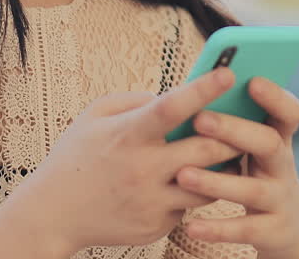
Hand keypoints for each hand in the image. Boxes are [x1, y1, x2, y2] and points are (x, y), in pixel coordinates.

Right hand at [5, 68, 245, 253]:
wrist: (52, 214)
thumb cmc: (76, 156)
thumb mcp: (95, 116)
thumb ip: (136, 101)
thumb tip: (177, 95)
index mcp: (128, 135)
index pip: (172, 107)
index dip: (202, 89)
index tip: (228, 73)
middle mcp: (142, 169)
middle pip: (206, 150)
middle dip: (231, 136)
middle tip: (246, 123)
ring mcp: (151, 202)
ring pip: (208, 184)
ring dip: (221, 168)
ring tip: (227, 153)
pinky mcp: (156, 226)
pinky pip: (188, 206)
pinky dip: (192, 192)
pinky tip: (186, 183)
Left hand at [174, 78, 298, 258]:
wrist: (287, 225)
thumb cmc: (257, 173)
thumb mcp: (254, 147)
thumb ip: (236, 123)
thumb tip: (197, 95)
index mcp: (279, 138)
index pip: (287, 112)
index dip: (275, 96)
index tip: (252, 81)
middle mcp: (283, 165)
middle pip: (268, 142)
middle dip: (235, 130)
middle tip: (200, 119)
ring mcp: (281, 198)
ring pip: (252, 189)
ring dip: (217, 181)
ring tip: (183, 174)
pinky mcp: (273, 230)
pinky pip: (245, 229)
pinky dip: (218, 228)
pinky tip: (191, 225)